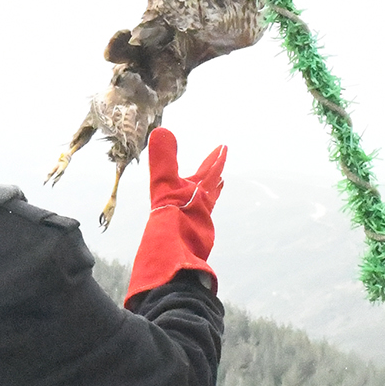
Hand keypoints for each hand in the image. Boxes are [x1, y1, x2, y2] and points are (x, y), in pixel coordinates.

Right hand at [122, 126, 225, 300]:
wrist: (173, 255)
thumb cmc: (173, 219)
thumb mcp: (164, 185)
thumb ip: (162, 160)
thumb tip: (161, 130)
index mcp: (196, 192)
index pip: (209, 171)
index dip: (216, 158)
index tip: (224, 148)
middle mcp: (200, 206)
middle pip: (211, 188)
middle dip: (214, 177)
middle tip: (221, 171)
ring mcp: (197, 222)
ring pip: (205, 204)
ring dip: (209, 194)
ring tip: (215, 188)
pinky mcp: (191, 235)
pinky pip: (196, 219)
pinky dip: (196, 213)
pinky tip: (193, 218)